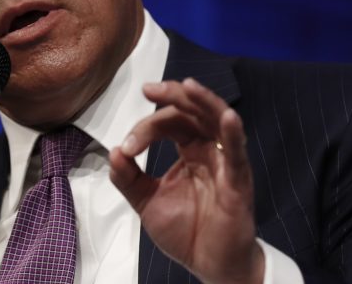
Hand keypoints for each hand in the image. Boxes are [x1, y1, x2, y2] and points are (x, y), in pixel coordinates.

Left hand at [109, 78, 263, 283]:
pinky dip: (233, 133)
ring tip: (187, 87)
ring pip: (217, 121)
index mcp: (190, 150)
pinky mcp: (237, 180)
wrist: (208, 265)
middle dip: (173, 96)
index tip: (127, 148)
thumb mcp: (147, 202)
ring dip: (204, 101)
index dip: (146, 128)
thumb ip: (129, 178)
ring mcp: (225, 162)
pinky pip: (237, 152)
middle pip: (194, 112)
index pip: (170, 124)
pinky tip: (228, 116)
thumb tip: (113, 151)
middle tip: (150, 89)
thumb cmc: (185, 232)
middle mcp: (209, 150)